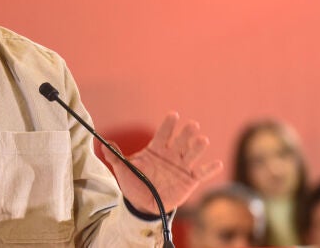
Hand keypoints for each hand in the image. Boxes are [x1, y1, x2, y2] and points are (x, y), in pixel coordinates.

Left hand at [101, 112, 222, 213]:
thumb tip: (102, 143)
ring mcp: (182, 166)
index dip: (168, 124)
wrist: (143, 204)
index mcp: (155, 149)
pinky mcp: (190, 180)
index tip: (173, 114)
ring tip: (202, 140)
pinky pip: (202, 173)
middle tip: (192, 125)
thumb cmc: (134, 184)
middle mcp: (171, 155)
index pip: (163, 133)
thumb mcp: (123, 170)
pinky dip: (210, 169)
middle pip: (180, 140)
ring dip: (198, 147)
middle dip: (186, 133)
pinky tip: (217, 164)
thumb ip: (115, 157)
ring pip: (192, 153)